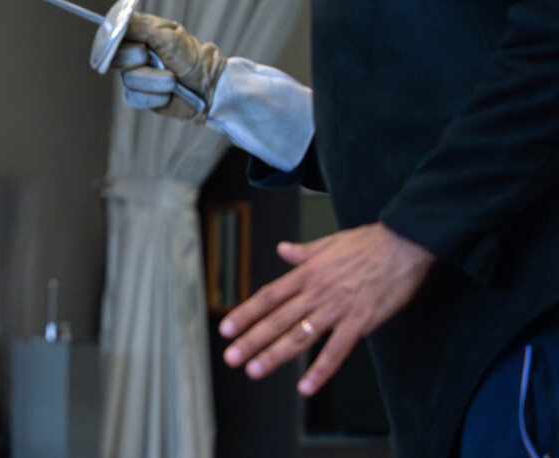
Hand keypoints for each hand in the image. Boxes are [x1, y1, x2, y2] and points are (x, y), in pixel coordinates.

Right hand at [113, 12, 225, 121]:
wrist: (208, 87)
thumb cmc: (191, 57)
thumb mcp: (167, 34)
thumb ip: (140, 26)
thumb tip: (118, 20)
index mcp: (138, 36)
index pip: (112, 35)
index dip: (114, 42)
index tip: (131, 45)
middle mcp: (134, 56)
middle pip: (115, 59)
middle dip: (139, 62)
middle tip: (154, 58)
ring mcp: (136, 77)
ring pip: (128, 80)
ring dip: (154, 81)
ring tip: (172, 80)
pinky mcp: (141, 96)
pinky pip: (134, 97)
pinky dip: (154, 96)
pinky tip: (167, 94)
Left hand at [218, 222, 432, 395]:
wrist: (403, 244)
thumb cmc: (368, 243)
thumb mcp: (328, 243)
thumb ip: (303, 251)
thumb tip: (283, 249)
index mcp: (306, 274)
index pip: (268, 297)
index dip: (245, 314)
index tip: (227, 329)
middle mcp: (316, 293)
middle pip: (277, 320)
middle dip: (251, 340)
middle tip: (231, 357)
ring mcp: (337, 308)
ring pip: (299, 336)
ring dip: (275, 355)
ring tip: (254, 370)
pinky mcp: (361, 321)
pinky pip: (337, 350)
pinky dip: (321, 369)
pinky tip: (306, 386)